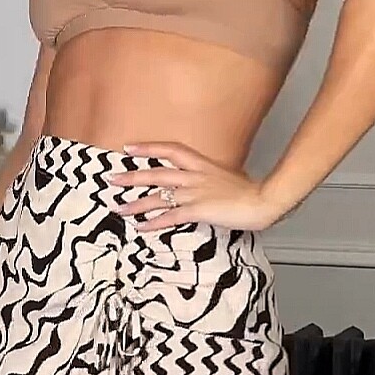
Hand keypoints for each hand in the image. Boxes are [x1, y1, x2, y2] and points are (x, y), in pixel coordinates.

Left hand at [107, 141, 271, 232]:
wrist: (264, 200)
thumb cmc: (250, 192)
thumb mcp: (227, 178)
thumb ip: (210, 179)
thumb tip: (202, 185)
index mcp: (202, 165)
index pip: (170, 150)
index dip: (148, 148)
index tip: (128, 148)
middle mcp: (195, 176)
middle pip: (156, 173)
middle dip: (131, 176)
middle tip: (110, 178)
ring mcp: (196, 193)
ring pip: (158, 196)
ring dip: (136, 203)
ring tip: (118, 207)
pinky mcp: (199, 210)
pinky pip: (171, 216)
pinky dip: (154, 222)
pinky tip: (141, 227)